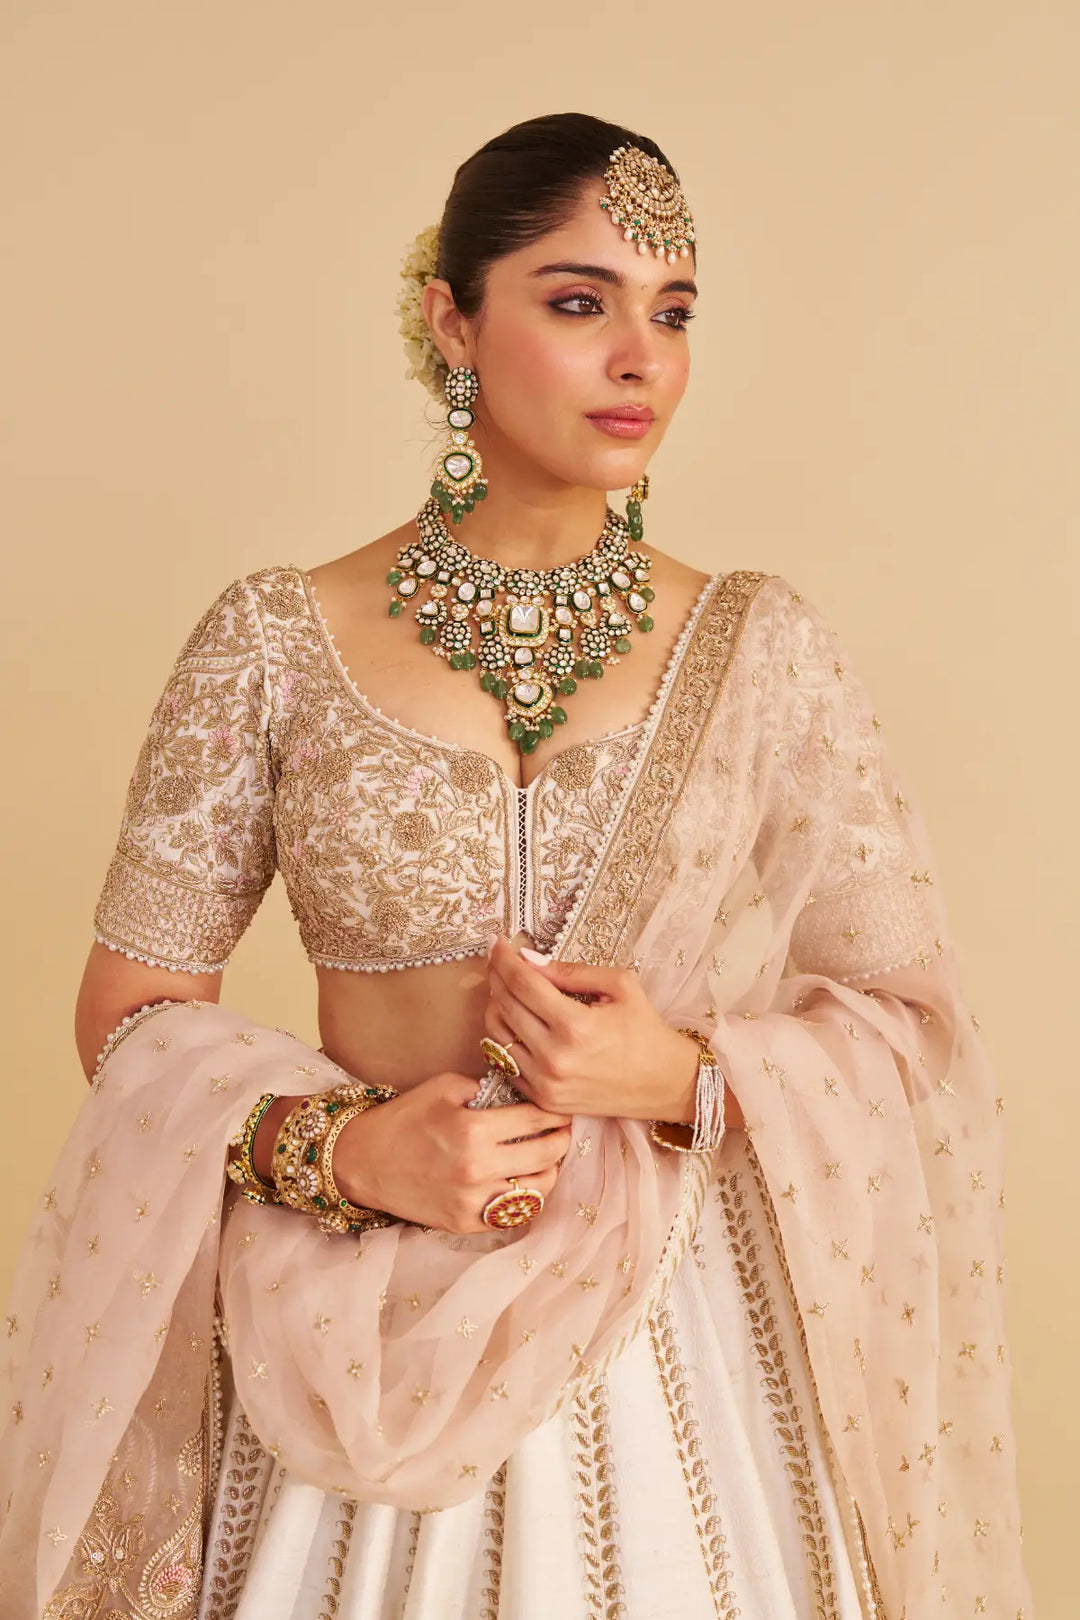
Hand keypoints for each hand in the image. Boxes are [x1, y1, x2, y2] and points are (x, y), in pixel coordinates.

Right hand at [331, 1069, 571, 1234]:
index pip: (535, 1120)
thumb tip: (519, 1093)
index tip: (561, 1110)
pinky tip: (524, 1184)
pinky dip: (524, 1199)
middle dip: (561, 1141)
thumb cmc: (403, 1119)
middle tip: (563, 1132)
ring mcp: (472, 1200)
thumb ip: (484, 1088)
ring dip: (549, 1172)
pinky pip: (511, 1215)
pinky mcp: (464, 1223)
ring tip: (548, 1160)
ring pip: (536, 1192)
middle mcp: (477, 1168)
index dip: (554, 1114)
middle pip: (545, 1156)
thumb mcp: (443, 1087)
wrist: (362, 1161)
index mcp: (473, 1129)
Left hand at [483, 935, 699, 1122]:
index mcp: (576, 1026)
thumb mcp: (621, 986)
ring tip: (507, 989)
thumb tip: (529, 959)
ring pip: (496, 1035)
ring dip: (496, 1006)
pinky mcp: (544, 1099)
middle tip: (498, 960)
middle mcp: (555, 1057)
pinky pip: (505, 1064)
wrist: (666, 1084)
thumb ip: (572, 971)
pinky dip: (503, 1039)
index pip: (522, 983)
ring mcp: (546, 1083)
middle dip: (496, 976)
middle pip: (504, 1006)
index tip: (498, 942)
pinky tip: (516, 1022)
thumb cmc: (646, 1030)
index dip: (504, 958)